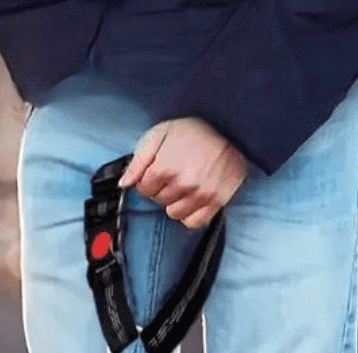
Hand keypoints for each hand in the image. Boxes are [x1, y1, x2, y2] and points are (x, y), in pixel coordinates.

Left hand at [119, 118, 247, 229]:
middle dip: (163, 188)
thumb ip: (138, 160)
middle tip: (177, 171)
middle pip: (159, 201)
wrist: (233, 125)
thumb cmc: (194, 128)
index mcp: (165, 168)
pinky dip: (191, 214)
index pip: (143, 189)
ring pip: (174, 213)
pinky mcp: (217, 200)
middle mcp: (183, 184)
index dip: (149, 179)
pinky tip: (193, 198)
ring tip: (186, 182)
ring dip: (176, 201)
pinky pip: (194, 222)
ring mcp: (201, 194)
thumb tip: (124, 183)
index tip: (160, 168)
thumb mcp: (159, 134)